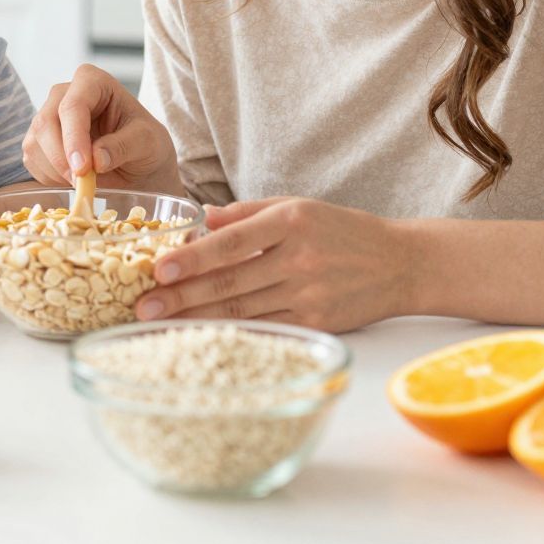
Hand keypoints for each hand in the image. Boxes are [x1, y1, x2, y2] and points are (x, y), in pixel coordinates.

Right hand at [22, 64, 176, 188]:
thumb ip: (124, 146)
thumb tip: (96, 159)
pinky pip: (32, 161)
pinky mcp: (38, 141)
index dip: (74, 138)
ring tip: (86, 181)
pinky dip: (50, 178)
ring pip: (34, 144)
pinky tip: (74, 180)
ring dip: (57, 171)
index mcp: (92, 81)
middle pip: (46, 123)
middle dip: (61, 159)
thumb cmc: (145, 145)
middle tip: (83, 183)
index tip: (83, 169)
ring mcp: (47, 117)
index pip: (73, 106)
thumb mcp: (148, 143)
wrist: (138, 165)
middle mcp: (64, 94)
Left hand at [134, 198, 408, 332]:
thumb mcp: (298, 206)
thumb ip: (247, 212)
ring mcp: (308, 294)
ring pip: (242, 310)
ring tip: (159, 325)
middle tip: (142, 307)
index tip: (158, 269)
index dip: (192, 257)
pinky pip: (265, 329)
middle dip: (181, 296)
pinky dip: (232, 333)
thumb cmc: (343, 231)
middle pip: (230, 281)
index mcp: (290, 221)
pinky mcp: (316, 322)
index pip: (231, 242)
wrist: (401, 263)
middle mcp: (298, 258)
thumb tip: (201, 219)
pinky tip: (202, 338)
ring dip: (196, 319)